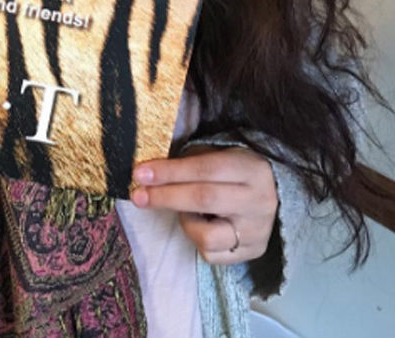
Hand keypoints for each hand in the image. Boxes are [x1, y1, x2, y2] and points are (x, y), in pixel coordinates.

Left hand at [131, 147, 278, 264]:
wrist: (274, 197)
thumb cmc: (234, 173)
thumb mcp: (218, 157)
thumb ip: (188, 162)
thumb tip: (147, 173)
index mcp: (250, 169)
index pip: (205, 168)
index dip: (170, 171)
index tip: (140, 174)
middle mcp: (259, 201)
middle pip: (204, 199)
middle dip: (165, 197)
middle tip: (138, 196)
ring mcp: (257, 230)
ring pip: (207, 236)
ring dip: (186, 223)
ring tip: (188, 213)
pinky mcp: (252, 252)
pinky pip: (211, 254)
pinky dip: (197, 240)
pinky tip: (203, 226)